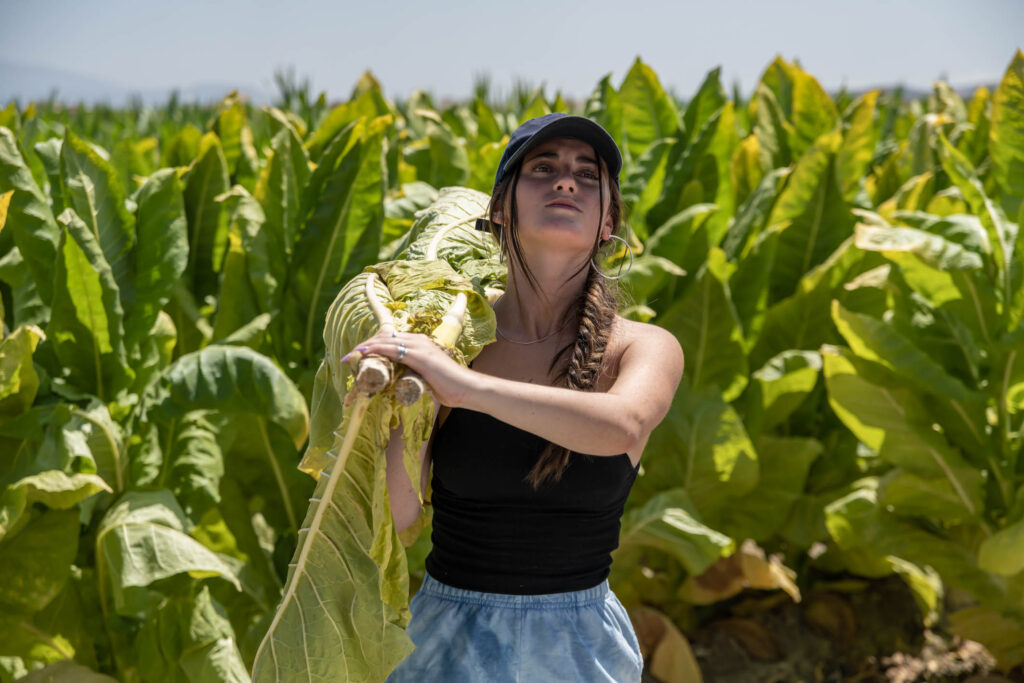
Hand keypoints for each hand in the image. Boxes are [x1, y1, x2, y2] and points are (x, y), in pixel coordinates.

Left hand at [344, 330, 476, 407]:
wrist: (466, 388)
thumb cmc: (450, 387)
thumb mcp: (427, 378)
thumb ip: (415, 376)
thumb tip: (403, 384)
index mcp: (421, 343)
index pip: (391, 339)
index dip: (373, 345)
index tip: (359, 355)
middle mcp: (419, 340)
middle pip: (385, 337)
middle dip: (365, 346)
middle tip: (349, 357)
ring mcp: (419, 347)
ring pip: (386, 341)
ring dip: (366, 348)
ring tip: (351, 357)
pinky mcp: (420, 356)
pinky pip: (393, 349)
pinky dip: (376, 350)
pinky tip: (365, 353)